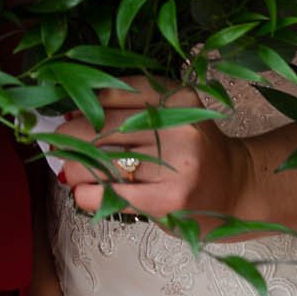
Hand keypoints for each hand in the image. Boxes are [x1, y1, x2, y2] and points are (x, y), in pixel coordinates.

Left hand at [55, 77, 244, 224]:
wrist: (237, 190)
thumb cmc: (194, 152)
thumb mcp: (172, 115)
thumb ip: (129, 110)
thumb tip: (68, 118)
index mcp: (177, 98)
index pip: (112, 94)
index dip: (81, 107)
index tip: (67, 118)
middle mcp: (178, 127)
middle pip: (100, 128)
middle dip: (69, 139)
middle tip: (60, 148)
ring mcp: (175, 166)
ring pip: (100, 162)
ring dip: (74, 169)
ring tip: (73, 172)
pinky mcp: (168, 201)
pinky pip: (108, 195)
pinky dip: (86, 194)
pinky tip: (84, 193)